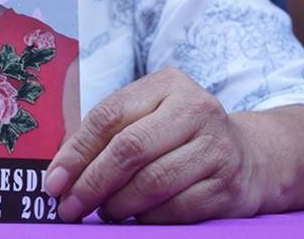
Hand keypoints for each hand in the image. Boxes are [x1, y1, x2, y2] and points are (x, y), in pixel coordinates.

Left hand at [44, 68, 260, 223]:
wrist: (250, 156)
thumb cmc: (180, 136)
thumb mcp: (148, 116)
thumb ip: (107, 134)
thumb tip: (60, 172)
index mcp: (167, 84)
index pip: (109, 115)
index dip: (76, 152)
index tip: (54, 182)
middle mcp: (195, 109)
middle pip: (130, 148)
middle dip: (92, 182)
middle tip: (70, 207)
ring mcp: (216, 147)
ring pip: (153, 182)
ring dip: (118, 204)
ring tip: (103, 212)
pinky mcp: (227, 185)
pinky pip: (177, 208)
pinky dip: (148, 217)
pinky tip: (136, 218)